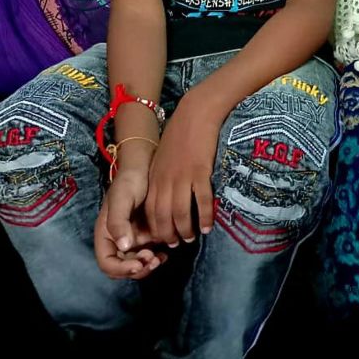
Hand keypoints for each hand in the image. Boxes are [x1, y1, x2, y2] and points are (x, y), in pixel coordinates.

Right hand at [94, 168, 166, 279]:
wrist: (147, 166)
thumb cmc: (129, 181)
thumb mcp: (121, 199)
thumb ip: (118, 222)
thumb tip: (124, 246)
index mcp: (106, 235)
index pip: (107, 263)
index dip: (121, 269)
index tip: (138, 264)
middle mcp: (118, 240)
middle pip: (124, 267)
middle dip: (138, 269)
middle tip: (153, 260)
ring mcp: (134, 239)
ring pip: (139, 263)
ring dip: (149, 265)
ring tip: (160, 257)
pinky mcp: (148, 235)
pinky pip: (151, 254)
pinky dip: (157, 258)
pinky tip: (167, 251)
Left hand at [145, 87, 217, 245]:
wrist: (195, 113)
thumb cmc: (182, 133)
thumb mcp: (164, 157)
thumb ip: (163, 176)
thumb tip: (167, 195)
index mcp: (155, 177)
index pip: (149, 211)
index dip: (155, 228)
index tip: (163, 238)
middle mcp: (165, 180)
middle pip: (162, 216)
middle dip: (168, 234)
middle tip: (177, 244)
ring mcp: (182, 177)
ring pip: (180, 212)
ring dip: (185, 229)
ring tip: (192, 238)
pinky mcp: (200, 172)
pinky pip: (202, 201)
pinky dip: (205, 216)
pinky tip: (208, 226)